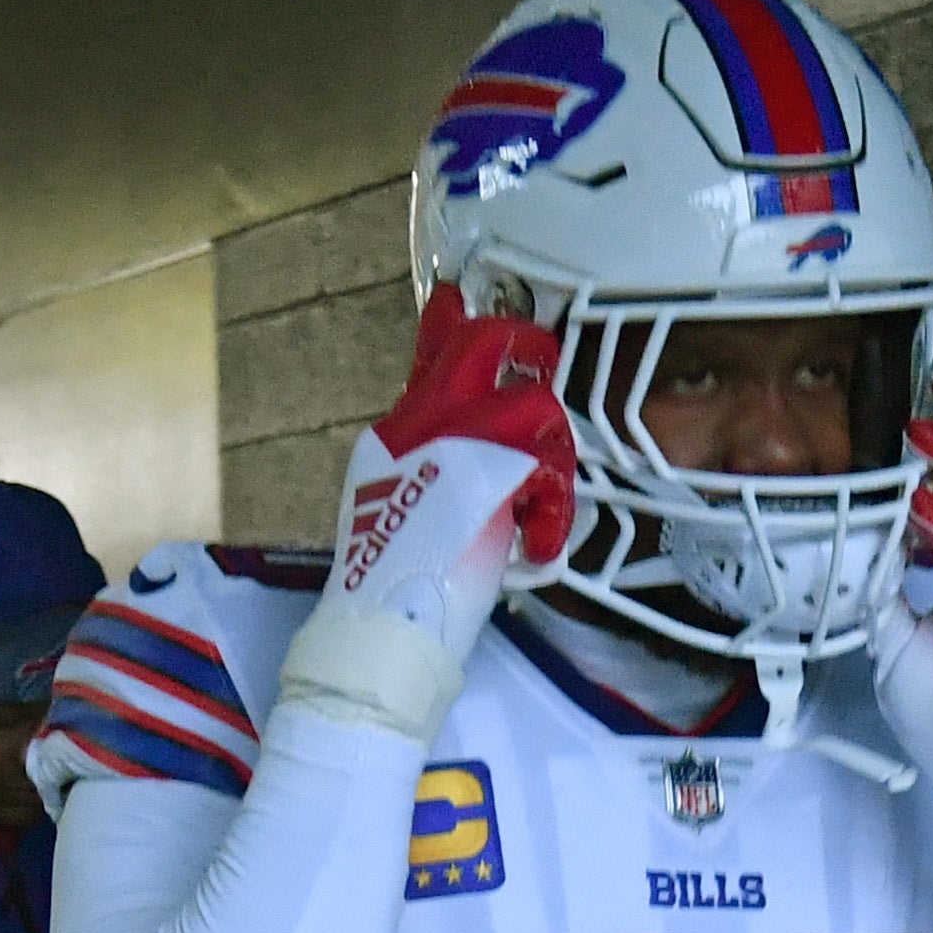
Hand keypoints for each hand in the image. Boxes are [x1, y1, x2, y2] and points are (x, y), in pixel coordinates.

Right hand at [278, 287, 578, 743]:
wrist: (380, 629)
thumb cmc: (399, 587)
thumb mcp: (413, 510)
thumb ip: (438, 472)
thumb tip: (471, 464)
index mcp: (398, 434)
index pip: (429, 361)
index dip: (448, 326)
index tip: (458, 303)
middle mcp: (422, 426)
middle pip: (479, 347)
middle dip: (521, 346)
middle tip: (540, 356)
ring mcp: (455, 444)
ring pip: (530, 405)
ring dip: (550, 453)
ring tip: (543, 503)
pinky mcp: (489, 476)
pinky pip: (546, 465)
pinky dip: (553, 507)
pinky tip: (539, 541)